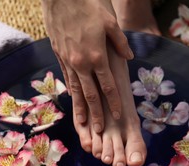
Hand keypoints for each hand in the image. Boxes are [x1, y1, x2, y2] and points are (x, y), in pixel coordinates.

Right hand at [41, 0, 133, 132]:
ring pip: (76, 91)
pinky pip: (67, 79)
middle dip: (96, 114)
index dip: (113, 102)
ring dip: (81, 109)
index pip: (107, 86)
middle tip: (99, 130)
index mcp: (96, 56)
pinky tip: (73, 100)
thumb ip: (120, 43)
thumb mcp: (110, 22)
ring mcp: (68, 61)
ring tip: (83, 124)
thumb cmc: (88, 6)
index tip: (117, 115)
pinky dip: (71, 93)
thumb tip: (128, 58)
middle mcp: (81, 64)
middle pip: (90, 95)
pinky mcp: (60, 57)